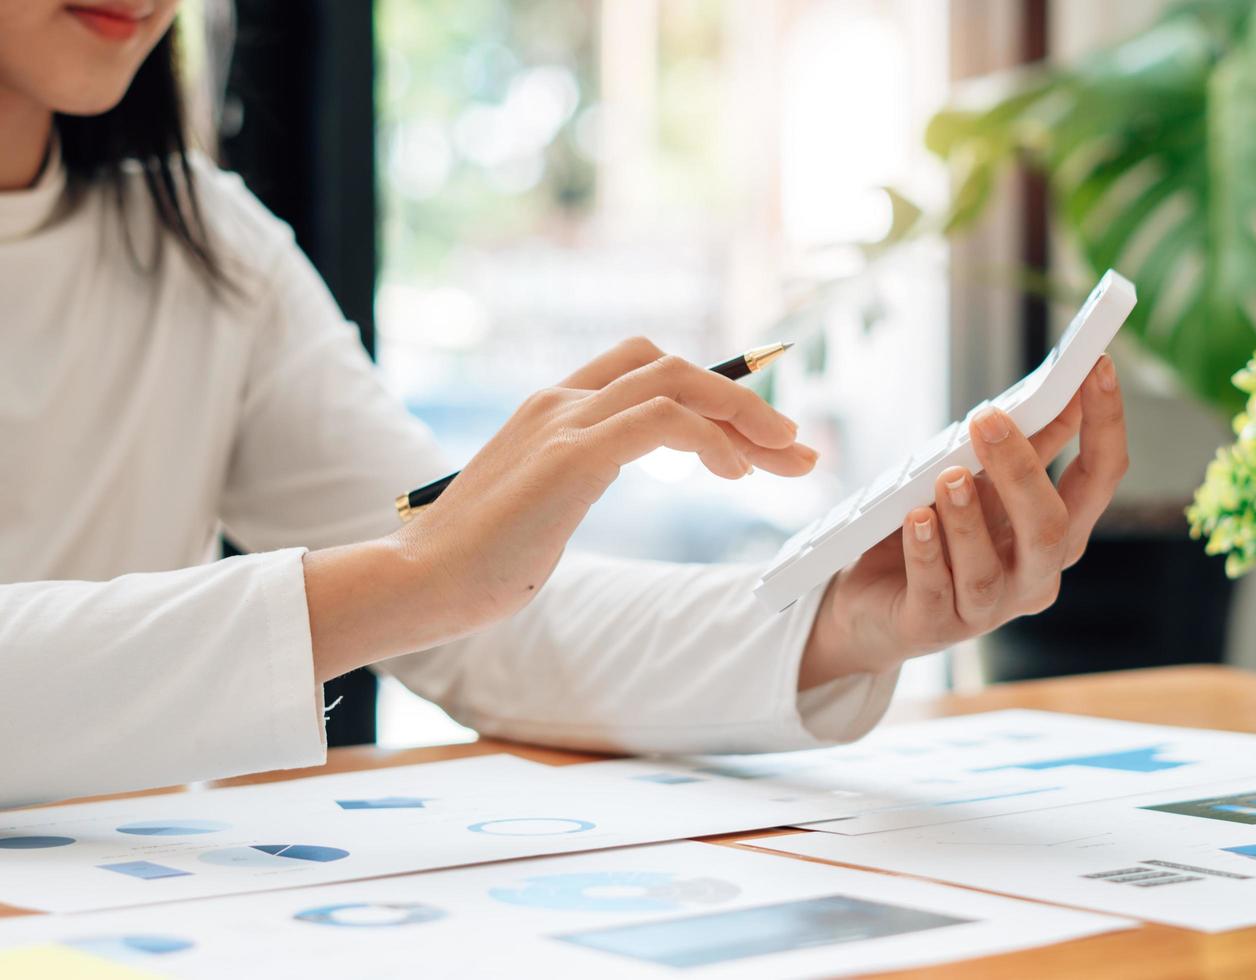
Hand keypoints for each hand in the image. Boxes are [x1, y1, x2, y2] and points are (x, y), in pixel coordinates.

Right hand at [306, 337, 816, 681]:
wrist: (415, 584)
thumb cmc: (475, 562)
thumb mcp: (539, 507)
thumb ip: (574, 479)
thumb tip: (598, 483)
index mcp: (552, 410)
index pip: (646, 368)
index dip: (712, 391)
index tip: (761, 437)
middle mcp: (559, 401)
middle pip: (675, 367)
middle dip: (748, 402)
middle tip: (798, 449)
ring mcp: (563, 421)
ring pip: (679, 381)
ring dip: (747, 416)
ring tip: (786, 460)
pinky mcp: (570, 456)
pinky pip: (663, 421)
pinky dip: (712, 439)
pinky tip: (735, 474)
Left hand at [799, 355, 1126, 688]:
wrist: (873, 604)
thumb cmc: (936, 534)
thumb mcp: (982, 484)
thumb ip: (1025, 447)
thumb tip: (1065, 385)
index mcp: (1055, 536)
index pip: (1099, 479)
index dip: (1104, 424)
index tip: (1097, 366)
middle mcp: (1031, 577)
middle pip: (1049, 529)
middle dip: (1022, 470)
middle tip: (987, 419)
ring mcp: (984, 609)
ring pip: (988, 569)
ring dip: (967, 519)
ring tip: (947, 477)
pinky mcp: (932, 626)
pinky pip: (934, 590)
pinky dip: (926, 551)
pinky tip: (914, 519)